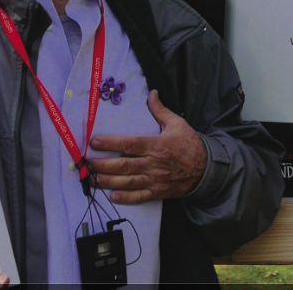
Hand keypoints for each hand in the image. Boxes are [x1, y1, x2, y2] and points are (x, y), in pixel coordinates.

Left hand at [89, 89, 207, 203]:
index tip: (94, 142)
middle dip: (102, 165)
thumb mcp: (177, 124)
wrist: (206, 169)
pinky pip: (139, 196)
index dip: (110, 143)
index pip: (128, 144)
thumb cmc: (190, 144)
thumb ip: (160, 110)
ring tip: (92, 180)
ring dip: (107, 182)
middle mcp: (153, 164)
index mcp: (156, 145)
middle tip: (86, 165)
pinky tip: (112, 196)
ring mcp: (154, 180)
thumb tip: (152, 93)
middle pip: (123, 165)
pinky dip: (126, 198)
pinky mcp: (158, 192)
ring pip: (127, 182)